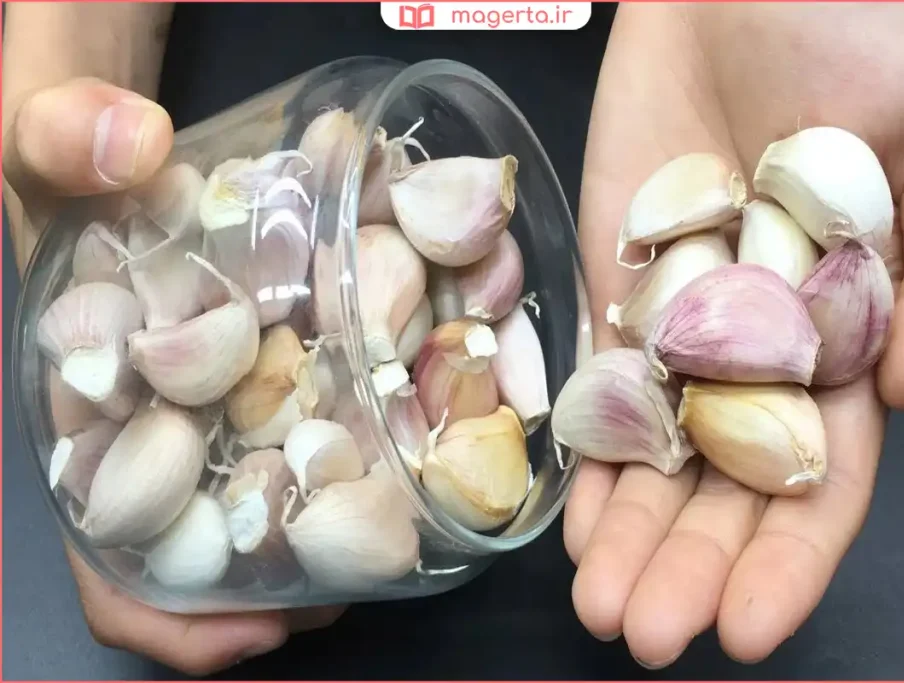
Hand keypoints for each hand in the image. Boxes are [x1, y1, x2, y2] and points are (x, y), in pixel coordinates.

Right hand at [5, 78, 345, 674]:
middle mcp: (150, 417)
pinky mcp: (266, 354)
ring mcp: (213, 392)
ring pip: (264, 490)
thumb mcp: (34, 138)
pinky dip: (345, 435)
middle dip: (279, 583)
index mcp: (81, 410)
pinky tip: (393, 428)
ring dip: (325, 526)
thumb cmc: (58, 155)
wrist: (106, 131)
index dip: (170, 611)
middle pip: (206, 548)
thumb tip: (130, 143)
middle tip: (363, 584)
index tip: (257, 629)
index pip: (109, 545)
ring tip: (397, 530)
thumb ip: (60, 139)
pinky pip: (305, 414)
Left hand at [566, 4, 903, 667]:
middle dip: (695, 567)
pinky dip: (585, 461)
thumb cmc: (859, 32)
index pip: (825, 475)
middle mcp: (761, 354)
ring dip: (630, 540)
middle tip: (652, 638)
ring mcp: (680, 330)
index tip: (753, 626)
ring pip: (656, 459)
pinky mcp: (616, 294)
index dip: (793, 553)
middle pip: (728, 488)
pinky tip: (572, 531)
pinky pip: (598, 393)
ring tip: (603, 613)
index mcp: (848, 336)